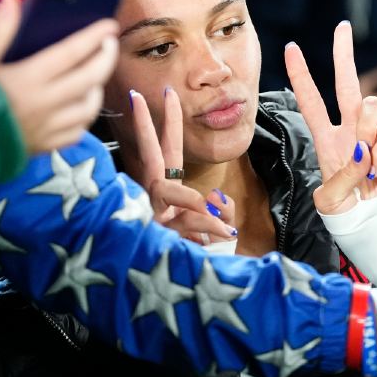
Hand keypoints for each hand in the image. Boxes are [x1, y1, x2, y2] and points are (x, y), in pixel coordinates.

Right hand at [0, 0, 118, 152]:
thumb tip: (14, 3)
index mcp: (27, 79)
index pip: (72, 52)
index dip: (94, 36)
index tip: (108, 24)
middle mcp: (43, 104)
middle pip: (90, 78)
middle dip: (106, 57)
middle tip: (108, 42)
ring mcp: (47, 128)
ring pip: (89, 106)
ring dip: (98, 86)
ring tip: (95, 71)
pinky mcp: (44, 147)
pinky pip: (78, 131)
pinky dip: (85, 115)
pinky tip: (80, 103)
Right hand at [130, 86, 236, 243]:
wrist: (168, 283)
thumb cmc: (186, 251)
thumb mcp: (206, 228)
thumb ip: (216, 212)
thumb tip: (222, 203)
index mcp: (164, 189)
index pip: (161, 150)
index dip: (158, 123)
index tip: (152, 93)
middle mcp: (154, 197)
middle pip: (152, 154)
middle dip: (153, 124)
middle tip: (153, 94)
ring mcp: (152, 214)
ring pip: (178, 195)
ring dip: (202, 210)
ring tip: (225, 230)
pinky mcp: (155, 234)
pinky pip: (189, 223)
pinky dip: (210, 229)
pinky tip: (221, 240)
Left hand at [286, 24, 376, 214]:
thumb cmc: (348, 218)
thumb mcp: (330, 202)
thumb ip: (342, 176)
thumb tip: (362, 149)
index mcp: (327, 141)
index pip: (311, 102)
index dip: (300, 75)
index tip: (290, 48)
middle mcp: (351, 133)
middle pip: (348, 85)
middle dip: (343, 54)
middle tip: (342, 26)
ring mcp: (376, 138)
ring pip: (372, 110)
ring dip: (367, 135)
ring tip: (365, 166)